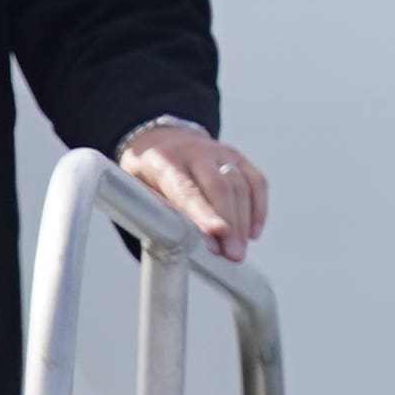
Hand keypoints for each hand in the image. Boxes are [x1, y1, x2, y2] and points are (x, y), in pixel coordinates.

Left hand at [120, 121, 269, 259]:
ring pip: (240, 186)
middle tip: (233, 255)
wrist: (159, 139)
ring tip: (239, 251)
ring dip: (243, 222)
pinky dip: (258, 208)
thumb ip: (158, 212)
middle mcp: (195, 151)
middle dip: (230, 224)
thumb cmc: (145, 174)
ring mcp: (219, 152)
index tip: (218, 234)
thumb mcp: (136, 190)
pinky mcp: (237, 156)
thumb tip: (184, 242)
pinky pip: (256, 181)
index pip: (187, 190)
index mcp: (164, 161)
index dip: (204, 213)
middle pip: (220, 188)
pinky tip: (253, 232)